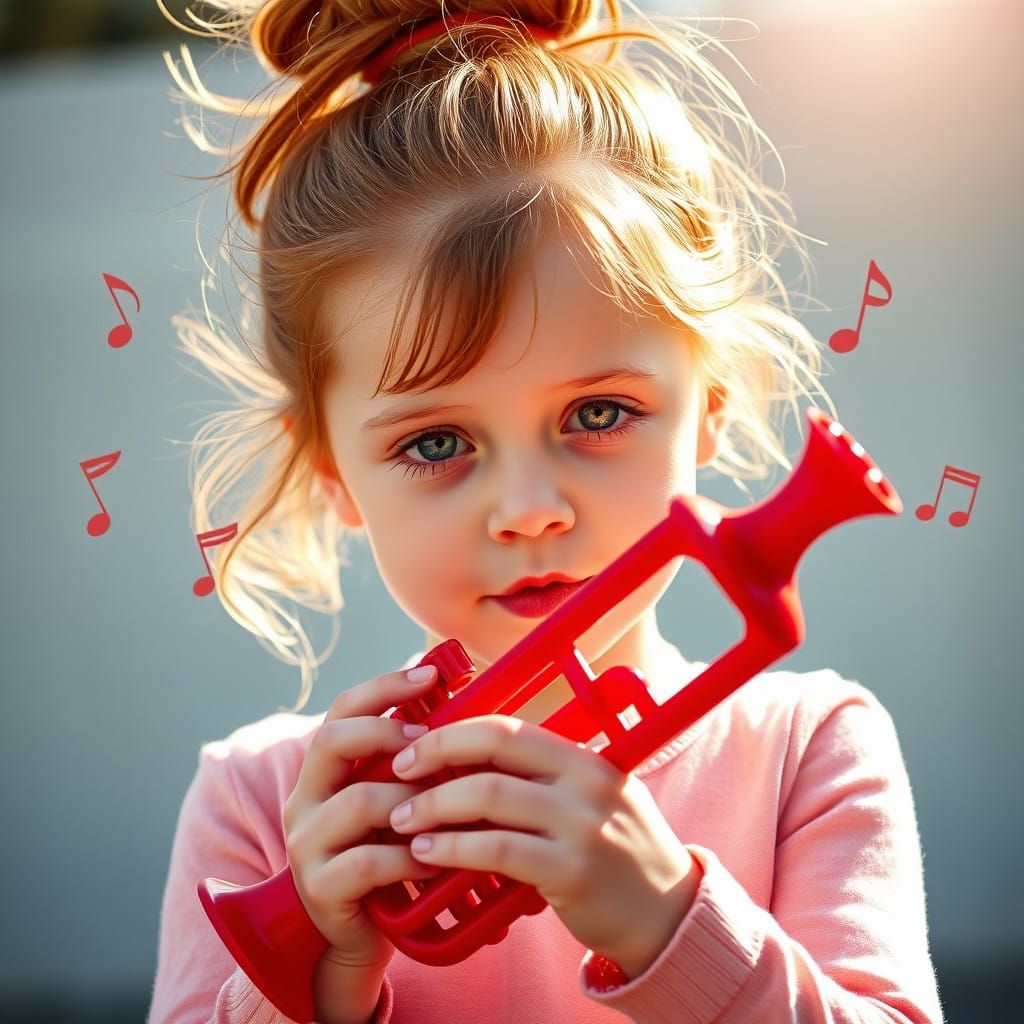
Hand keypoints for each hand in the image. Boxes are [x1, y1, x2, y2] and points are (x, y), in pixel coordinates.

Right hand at [282, 664, 445, 973]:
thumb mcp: (391, 803)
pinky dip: (410, 857)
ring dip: (410, 800)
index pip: (341, 709)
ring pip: (357, 802)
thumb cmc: (384, 858)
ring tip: (446, 807)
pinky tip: (436, 859)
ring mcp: (307, 845)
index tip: (431, 673)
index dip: (384, 686)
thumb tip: (460, 708)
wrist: (354, 936)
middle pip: (331, 740)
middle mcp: (305, 800)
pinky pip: (368, 862)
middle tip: (429, 740)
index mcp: (323, 771)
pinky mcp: (321, 888)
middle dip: (386, 732)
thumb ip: (408, 764)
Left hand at [386, 715, 702, 977]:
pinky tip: (425, 855)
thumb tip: (464, 761)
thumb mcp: (589, 799)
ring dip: (432, 806)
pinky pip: (497, 850)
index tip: (415, 745)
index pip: (507, 726)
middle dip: (434, 755)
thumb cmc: (614, 853)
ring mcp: (581, 825)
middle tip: (396, 773)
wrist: (668, 914)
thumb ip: (540, 779)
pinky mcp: (572, 871)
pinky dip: (451, 849)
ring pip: (488, 796)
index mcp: (584, 757)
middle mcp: (586, 781)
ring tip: (400, 820)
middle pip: (494, 748)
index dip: (453, 731)